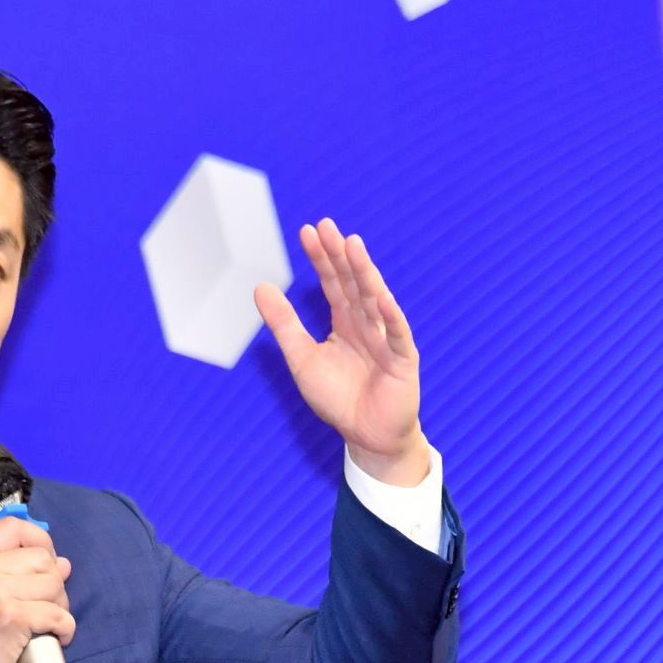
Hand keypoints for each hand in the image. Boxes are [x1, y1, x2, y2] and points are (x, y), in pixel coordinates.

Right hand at [0, 517, 73, 662]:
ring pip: (54, 584)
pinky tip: (55, 637)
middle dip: (54, 582)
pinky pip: (57, 614)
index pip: (14, 527)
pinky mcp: (12, 618)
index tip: (46, 561)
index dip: (39, 540)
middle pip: (41, 557)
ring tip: (48, 623)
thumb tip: (62, 562)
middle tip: (47, 605)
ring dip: (60, 606)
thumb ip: (9, 570)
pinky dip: (64, 628)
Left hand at [254, 218, 429, 485]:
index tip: (307, 231)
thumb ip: (284, 324)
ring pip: (374, 299)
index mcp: (346, 321)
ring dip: (364, 272)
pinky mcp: (402, 360)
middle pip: (352, 282)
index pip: (332, 282)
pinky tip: (378, 294)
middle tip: (327, 226)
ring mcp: (387, 338)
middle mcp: (367, 323)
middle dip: (340, 255)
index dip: (321, 258)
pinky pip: (396, 334)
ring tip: (352, 245)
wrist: (367, 436)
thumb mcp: (302, 359)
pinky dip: (388, 315)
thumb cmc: (338, 399)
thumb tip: (260, 286)